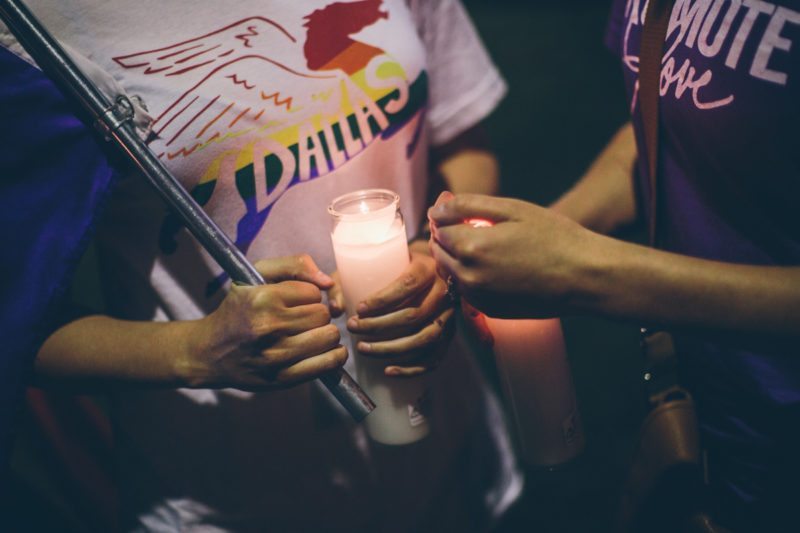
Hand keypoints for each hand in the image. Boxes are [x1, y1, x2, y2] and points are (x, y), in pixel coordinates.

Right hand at [184, 255, 346, 389]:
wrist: (210, 352)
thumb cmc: (238, 310)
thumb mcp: (256, 275)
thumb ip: (294, 265)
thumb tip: (328, 282)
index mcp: (262, 298)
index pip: (313, 292)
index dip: (308, 296)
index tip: (296, 303)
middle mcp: (269, 326)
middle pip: (323, 314)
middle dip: (317, 314)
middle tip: (303, 319)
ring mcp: (276, 355)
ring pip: (329, 336)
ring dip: (326, 334)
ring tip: (312, 334)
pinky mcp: (283, 378)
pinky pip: (328, 363)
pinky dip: (334, 356)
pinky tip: (324, 350)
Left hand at [328, 250, 453, 377]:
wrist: (427, 272)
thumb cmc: (394, 266)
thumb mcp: (372, 264)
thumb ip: (349, 281)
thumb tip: (336, 309)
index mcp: (427, 267)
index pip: (407, 284)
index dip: (382, 299)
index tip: (359, 309)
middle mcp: (443, 292)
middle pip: (414, 315)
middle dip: (379, 326)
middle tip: (353, 327)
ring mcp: (449, 317)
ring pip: (424, 339)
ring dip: (391, 348)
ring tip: (363, 348)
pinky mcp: (448, 336)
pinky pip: (433, 358)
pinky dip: (410, 368)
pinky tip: (387, 370)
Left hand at [428, 193, 599, 317]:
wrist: (586, 277)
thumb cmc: (554, 236)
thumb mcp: (512, 209)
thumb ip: (467, 205)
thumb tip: (435, 208)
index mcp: (470, 247)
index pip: (438, 228)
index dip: (447, 216)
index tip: (464, 211)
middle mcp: (468, 276)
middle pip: (439, 252)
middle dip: (448, 237)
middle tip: (474, 226)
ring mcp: (478, 297)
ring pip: (450, 273)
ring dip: (457, 257)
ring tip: (487, 245)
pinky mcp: (490, 311)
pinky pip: (467, 291)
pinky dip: (471, 276)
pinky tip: (497, 266)